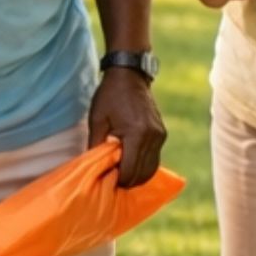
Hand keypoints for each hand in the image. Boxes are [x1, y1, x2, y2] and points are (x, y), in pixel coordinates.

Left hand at [89, 68, 167, 188]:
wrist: (130, 75)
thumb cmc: (110, 96)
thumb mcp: (97, 120)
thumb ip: (96, 146)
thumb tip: (93, 169)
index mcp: (137, 134)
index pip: (130, 171)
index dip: (119, 181)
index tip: (106, 181)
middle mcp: (153, 137)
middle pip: (142, 173)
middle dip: (127, 181)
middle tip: (112, 180)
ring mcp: (160, 135)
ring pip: (151, 168)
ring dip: (137, 176)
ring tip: (120, 174)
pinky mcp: (162, 133)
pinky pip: (154, 158)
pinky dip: (143, 166)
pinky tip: (130, 165)